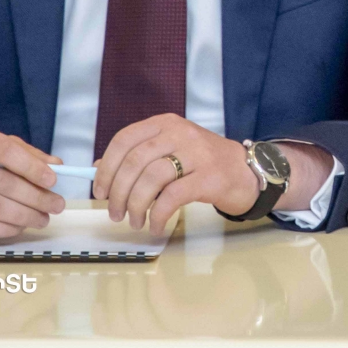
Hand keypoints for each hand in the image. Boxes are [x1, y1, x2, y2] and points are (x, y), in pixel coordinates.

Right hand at [0, 125, 65, 238]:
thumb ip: (24, 152)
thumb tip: (55, 164)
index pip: (2, 150)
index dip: (30, 165)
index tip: (52, 179)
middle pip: (3, 183)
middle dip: (36, 196)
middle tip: (57, 204)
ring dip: (27, 216)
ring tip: (44, 218)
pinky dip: (8, 228)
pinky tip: (21, 226)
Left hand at [91, 114, 336, 232]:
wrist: (248, 171)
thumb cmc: (203, 163)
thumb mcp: (170, 150)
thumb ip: (138, 156)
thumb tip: (99, 169)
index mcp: (165, 123)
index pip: (124, 139)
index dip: (107, 167)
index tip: (100, 191)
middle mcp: (180, 133)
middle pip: (135, 161)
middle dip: (118, 192)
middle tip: (115, 213)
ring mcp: (197, 153)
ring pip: (151, 179)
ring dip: (136, 205)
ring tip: (135, 221)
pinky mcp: (209, 177)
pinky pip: (173, 197)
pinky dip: (158, 214)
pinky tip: (155, 225)